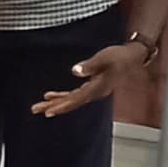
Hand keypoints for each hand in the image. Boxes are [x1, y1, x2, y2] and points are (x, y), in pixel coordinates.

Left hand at [35, 37, 150, 117]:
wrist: (131, 57)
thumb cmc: (119, 56)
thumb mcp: (105, 57)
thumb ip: (90, 65)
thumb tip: (75, 71)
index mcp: (98, 88)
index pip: (77, 99)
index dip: (63, 105)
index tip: (49, 110)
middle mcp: (94, 93)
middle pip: (71, 103)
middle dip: (53, 107)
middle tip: (36, 110)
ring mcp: (93, 92)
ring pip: (71, 100)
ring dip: (55, 103)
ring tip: (39, 107)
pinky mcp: (91, 88)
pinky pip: (74, 95)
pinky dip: (62, 96)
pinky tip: (50, 96)